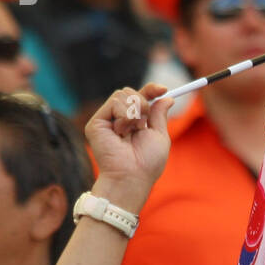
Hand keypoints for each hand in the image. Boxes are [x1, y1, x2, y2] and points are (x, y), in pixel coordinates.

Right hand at [86, 83, 171, 212]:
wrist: (132, 175)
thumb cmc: (148, 162)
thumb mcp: (159, 136)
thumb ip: (160, 115)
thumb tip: (167, 97)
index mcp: (135, 122)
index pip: (141, 98)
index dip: (151, 90)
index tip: (163, 89)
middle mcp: (119, 119)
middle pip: (130, 92)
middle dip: (143, 104)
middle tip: (143, 123)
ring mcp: (107, 119)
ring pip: (122, 94)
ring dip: (135, 112)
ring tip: (131, 132)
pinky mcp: (97, 121)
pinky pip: (114, 102)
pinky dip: (124, 115)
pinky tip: (122, 132)